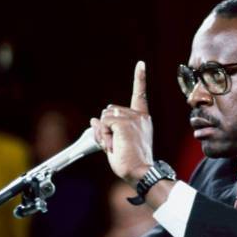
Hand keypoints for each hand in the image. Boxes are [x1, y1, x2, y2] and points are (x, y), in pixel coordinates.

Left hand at [91, 61, 153, 182]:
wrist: (140, 171)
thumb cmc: (131, 161)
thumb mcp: (116, 142)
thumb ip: (106, 129)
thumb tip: (93, 120)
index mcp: (142, 118)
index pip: (140, 94)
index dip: (140, 78)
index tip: (141, 64)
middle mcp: (139, 116)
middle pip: (109, 110)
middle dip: (105, 126)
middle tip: (115, 144)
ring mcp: (133, 118)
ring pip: (104, 117)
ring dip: (104, 133)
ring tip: (115, 146)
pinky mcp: (125, 123)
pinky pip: (103, 124)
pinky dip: (103, 136)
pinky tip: (113, 146)